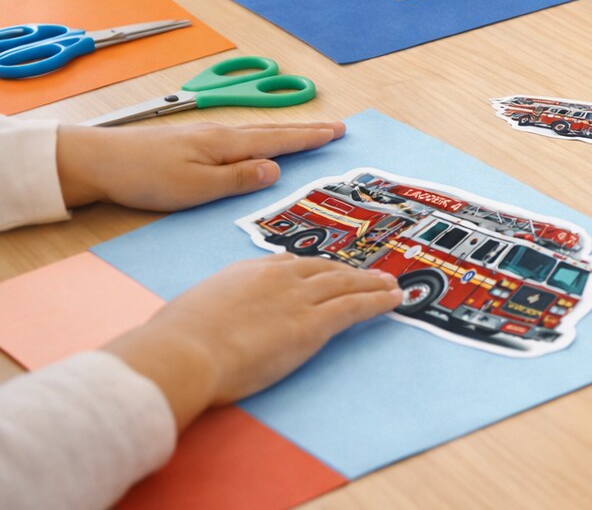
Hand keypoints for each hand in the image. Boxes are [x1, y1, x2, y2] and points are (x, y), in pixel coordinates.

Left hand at [56, 122, 344, 210]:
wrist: (97, 161)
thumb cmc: (144, 177)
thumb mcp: (196, 187)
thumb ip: (238, 179)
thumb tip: (275, 169)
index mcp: (227, 144)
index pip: (278, 139)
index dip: (309, 137)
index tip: (337, 131)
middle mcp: (220, 134)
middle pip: (272, 130)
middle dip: (305, 129)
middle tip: (334, 127)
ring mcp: (205, 135)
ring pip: (256, 132)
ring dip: (285, 132)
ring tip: (305, 134)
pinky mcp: (191, 141)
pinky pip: (239, 137)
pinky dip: (261, 137)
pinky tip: (257, 143)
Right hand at [106, 254, 401, 428]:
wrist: (184, 353)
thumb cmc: (174, 341)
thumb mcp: (188, 311)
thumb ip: (206, 311)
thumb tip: (196, 322)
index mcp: (245, 271)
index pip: (286, 263)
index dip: (309, 270)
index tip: (321, 273)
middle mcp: (277, 276)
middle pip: (323, 269)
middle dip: (348, 272)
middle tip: (367, 274)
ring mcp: (298, 297)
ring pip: (345, 283)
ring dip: (371, 283)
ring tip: (389, 285)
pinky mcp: (314, 323)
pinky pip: (355, 306)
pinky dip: (378, 301)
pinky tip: (394, 300)